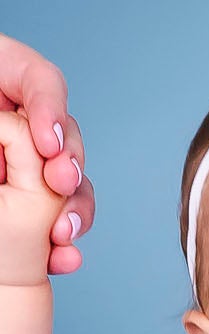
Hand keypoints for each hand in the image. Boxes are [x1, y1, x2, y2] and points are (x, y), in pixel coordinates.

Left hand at [0, 34, 92, 273]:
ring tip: (64, 233)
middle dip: (69, 162)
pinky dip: (63, 237)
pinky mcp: (32, 193)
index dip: (50, 108)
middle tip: (58, 182)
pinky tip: (61, 258)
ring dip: (76, 208)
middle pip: (65, 133)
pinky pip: (59, 214)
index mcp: (4, 75)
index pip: (40, 81)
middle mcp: (22, 116)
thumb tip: (14, 125)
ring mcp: (30, 157)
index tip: (44, 141)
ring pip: (71, 178)